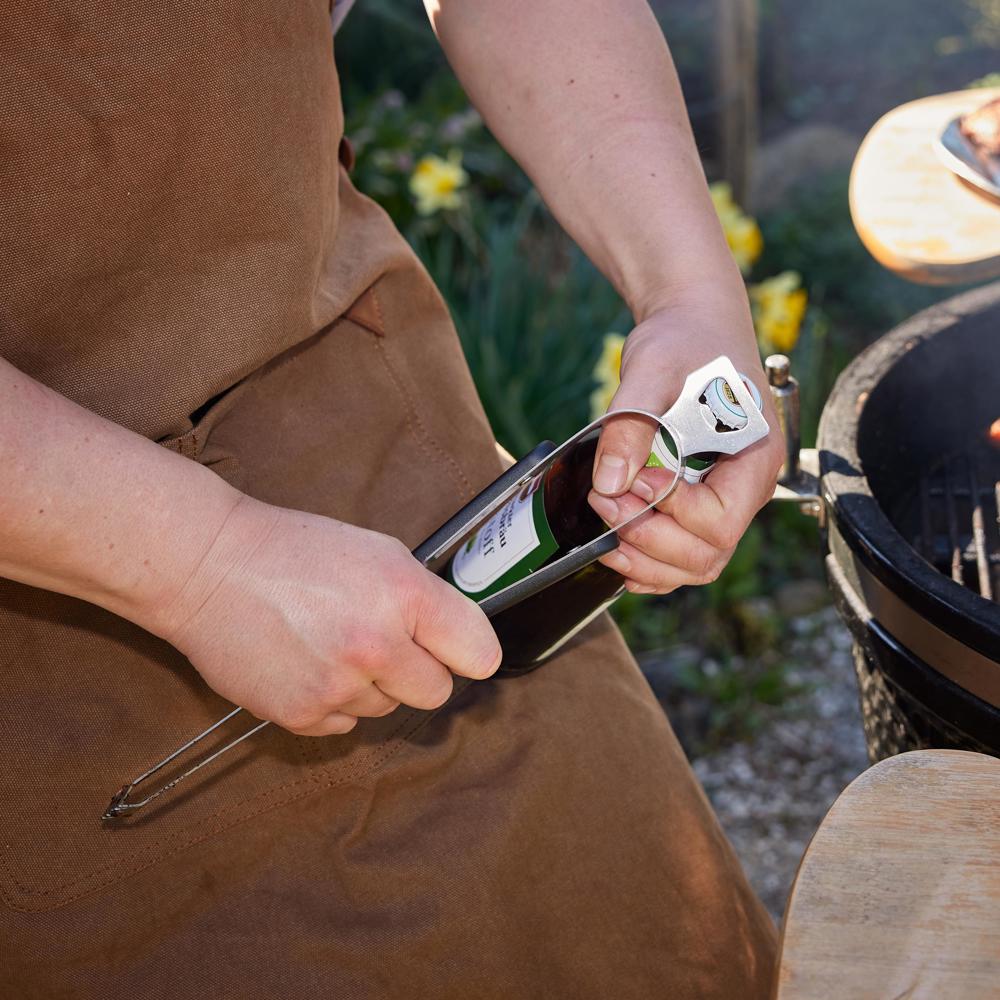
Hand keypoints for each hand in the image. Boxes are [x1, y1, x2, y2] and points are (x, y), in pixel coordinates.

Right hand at [150, 496, 501, 735]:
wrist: (209, 568)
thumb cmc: (295, 551)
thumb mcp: (378, 552)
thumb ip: (423, 599)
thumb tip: (458, 641)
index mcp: (404, 595)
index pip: (480, 654)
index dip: (467, 650)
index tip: (456, 649)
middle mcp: (377, 645)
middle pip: (437, 692)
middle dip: (418, 671)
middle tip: (383, 643)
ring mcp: (338, 686)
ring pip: (387, 708)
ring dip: (369, 684)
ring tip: (328, 641)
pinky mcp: (302, 715)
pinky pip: (345, 724)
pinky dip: (333, 702)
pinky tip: (306, 663)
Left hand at [587, 303, 783, 593]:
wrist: (691, 326)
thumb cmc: (685, 339)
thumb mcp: (654, 368)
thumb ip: (632, 423)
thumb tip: (610, 481)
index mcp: (754, 457)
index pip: (720, 519)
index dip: (673, 511)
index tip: (635, 479)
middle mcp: (743, 489)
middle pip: (707, 553)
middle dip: (649, 540)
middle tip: (604, 503)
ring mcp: (720, 500)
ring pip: (693, 563)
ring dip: (644, 559)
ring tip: (604, 524)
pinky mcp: (695, 504)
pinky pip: (680, 555)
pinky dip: (647, 564)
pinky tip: (616, 550)